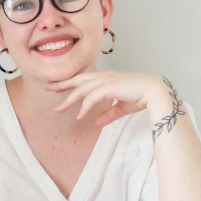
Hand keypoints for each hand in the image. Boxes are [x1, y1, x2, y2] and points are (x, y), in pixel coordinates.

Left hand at [46, 69, 168, 128]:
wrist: (154, 91)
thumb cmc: (141, 96)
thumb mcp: (121, 107)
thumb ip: (108, 114)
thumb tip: (96, 123)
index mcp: (106, 78)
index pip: (82, 79)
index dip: (68, 82)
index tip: (55, 86)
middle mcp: (103, 77)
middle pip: (77, 80)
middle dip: (61, 84)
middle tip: (46, 87)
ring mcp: (106, 81)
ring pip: (81, 89)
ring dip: (69, 100)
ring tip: (58, 110)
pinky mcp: (109, 87)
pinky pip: (91, 98)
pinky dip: (84, 107)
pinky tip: (79, 116)